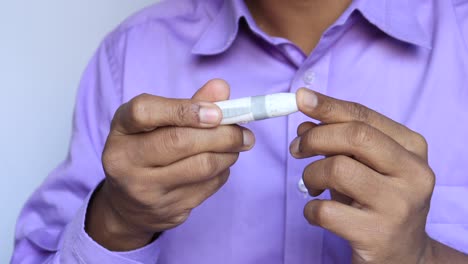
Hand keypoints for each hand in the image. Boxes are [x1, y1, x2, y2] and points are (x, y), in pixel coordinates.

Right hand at [86, 79, 254, 250]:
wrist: (128, 204)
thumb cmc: (146, 151)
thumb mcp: (156, 123)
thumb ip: (189, 104)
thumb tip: (222, 88)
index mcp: (122, 129)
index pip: (145, 112)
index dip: (184, 109)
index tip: (217, 112)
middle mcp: (125, 161)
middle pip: (179, 141)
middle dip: (222, 134)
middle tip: (244, 132)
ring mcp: (144, 190)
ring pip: (200, 167)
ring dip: (229, 153)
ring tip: (239, 145)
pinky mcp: (166, 210)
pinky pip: (207, 186)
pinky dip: (223, 171)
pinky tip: (222, 164)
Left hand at [291, 88, 434, 262]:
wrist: (403, 255)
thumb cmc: (378, 202)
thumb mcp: (366, 167)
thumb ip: (340, 141)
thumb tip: (304, 124)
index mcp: (412, 149)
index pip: (365, 116)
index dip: (329, 105)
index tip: (300, 97)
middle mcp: (413, 173)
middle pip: (354, 136)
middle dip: (315, 137)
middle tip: (297, 149)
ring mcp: (399, 205)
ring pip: (338, 169)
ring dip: (311, 174)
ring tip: (311, 186)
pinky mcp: (378, 234)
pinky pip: (326, 210)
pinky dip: (310, 209)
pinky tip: (317, 213)